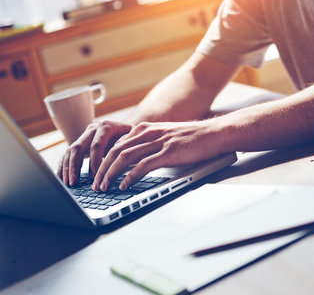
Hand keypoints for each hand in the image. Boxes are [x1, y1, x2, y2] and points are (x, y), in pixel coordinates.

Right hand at [57, 120, 131, 186]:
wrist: (127, 128)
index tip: (95, 177)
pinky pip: (68, 154)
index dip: (95, 162)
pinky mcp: (81, 142)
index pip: (96, 145)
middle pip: (78, 147)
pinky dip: (64, 165)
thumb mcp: (133, 138)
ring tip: (68, 183)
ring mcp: (85, 135)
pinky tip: (61, 177)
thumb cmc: (133, 136)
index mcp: (106, 126)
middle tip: (74, 182)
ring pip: (71, 151)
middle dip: (75, 166)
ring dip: (67, 168)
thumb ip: (126, 146)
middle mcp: (93, 129)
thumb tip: (117, 159)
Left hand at [91, 120, 222, 191]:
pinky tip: (124, 186)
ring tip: (104, 187)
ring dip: (111, 174)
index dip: (103, 160)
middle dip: (101, 169)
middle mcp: (148, 133)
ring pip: (124, 158)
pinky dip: (130, 177)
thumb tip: (134, 160)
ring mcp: (158, 142)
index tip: (97, 174)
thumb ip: (149, 144)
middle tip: (95, 184)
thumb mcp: (166, 136)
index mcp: (146, 129)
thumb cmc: (193, 138)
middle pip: (115, 151)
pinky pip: (142, 165)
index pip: (116, 144)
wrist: (215, 133)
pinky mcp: (168, 152)